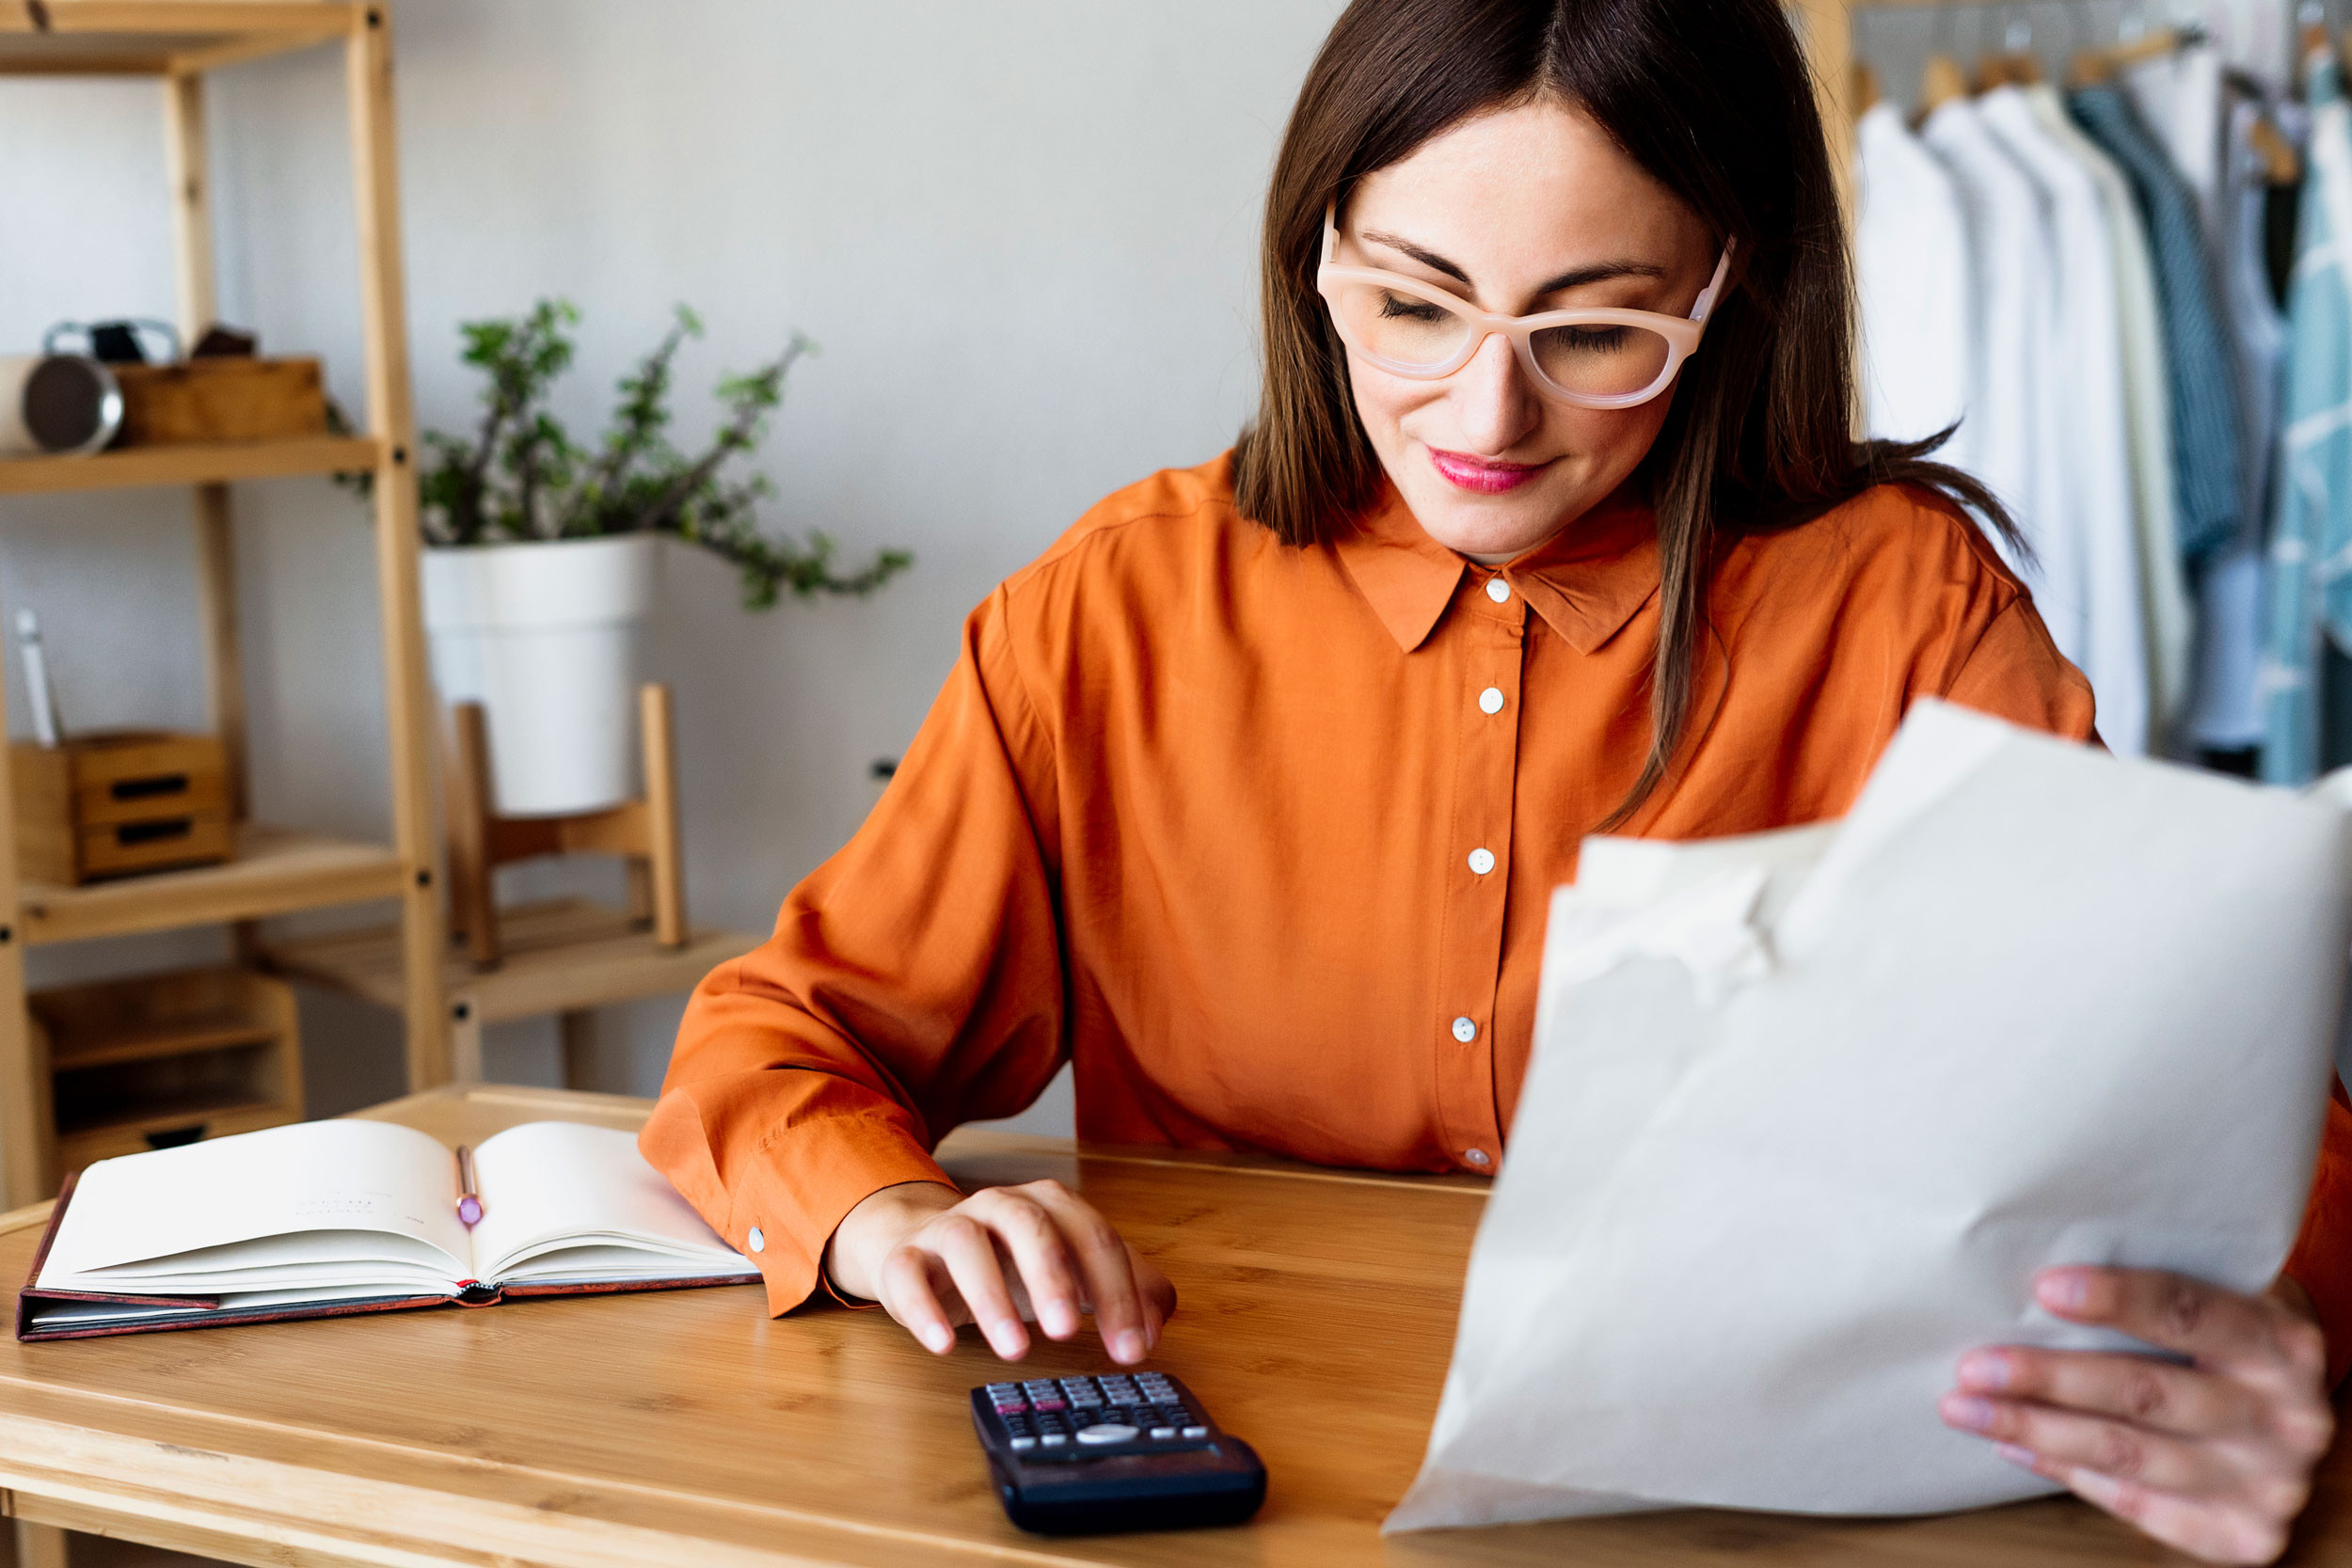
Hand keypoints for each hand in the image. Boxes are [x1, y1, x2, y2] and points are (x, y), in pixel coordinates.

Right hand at [822, 1179, 1175, 1364]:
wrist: (924, 1245)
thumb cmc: (1011, 1263)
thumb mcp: (1074, 1273)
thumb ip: (1125, 1291)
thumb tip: (1155, 1326)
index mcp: (1050, 1206)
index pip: (1093, 1237)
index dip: (1118, 1292)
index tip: (1132, 1349)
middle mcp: (1000, 1206)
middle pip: (1032, 1226)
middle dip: (1053, 1277)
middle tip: (1068, 1332)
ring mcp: (948, 1228)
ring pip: (966, 1245)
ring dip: (991, 1296)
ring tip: (1014, 1350)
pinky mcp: (904, 1259)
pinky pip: (907, 1275)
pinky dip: (922, 1308)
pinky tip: (943, 1345)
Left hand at [1939, 1266, 2334, 1564]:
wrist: (2293, 1412)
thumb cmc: (2231, 1337)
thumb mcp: (2222, 1295)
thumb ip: (2158, 1287)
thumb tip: (2038, 1282)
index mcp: (2283, 1343)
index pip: (2190, 1312)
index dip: (2117, 1300)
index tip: (2044, 1288)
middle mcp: (2287, 1418)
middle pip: (2147, 1394)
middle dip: (2049, 1379)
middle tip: (1974, 1366)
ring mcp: (2269, 1483)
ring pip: (2130, 1455)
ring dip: (2036, 1430)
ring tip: (1967, 1409)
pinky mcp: (2243, 1534)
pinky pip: (2136, 1503)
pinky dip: (2066, 1472)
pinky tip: (2014, 1446)